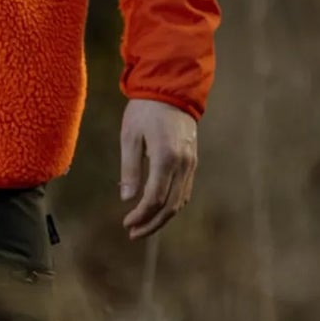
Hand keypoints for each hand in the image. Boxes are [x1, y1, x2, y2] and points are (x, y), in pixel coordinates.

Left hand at [120, 98, 196, 239]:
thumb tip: (127, 197)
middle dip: (151, 223)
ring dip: (162, 218)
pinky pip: (185, 190)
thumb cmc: (145, 109)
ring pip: (180, 201)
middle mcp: (183, 164)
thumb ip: (130, 168)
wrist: (172, 87)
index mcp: (165, 157)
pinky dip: (173, 204)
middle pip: (170, 206)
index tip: (126, 224)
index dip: (140, 216)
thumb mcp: (130, 136)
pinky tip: (159, 209)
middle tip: (133, 233)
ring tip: (144, 226)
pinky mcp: (193, 160)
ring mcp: (191, 163)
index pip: (154, 198)